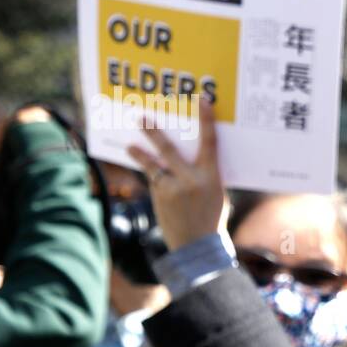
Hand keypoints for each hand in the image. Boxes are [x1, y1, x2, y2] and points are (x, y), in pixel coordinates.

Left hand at [126, 97, 226, 250]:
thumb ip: (206, 174)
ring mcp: (172, 189)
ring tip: (130, 146)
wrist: (198, 246)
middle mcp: (190, 180)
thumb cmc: (212, 217)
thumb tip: (191, 155)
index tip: (201, 101)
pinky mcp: (159, 198)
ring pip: (153, 166)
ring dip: (141, 154)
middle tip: (142, 117)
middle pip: (169, 150)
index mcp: (211, 177)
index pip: (210, 143)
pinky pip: (154, 180)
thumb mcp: (217, 193)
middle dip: (155, 133)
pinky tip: (154, 178)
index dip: (206, 120)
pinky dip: (154, 177)